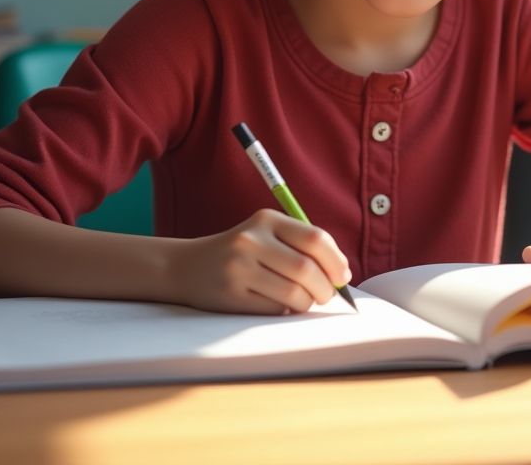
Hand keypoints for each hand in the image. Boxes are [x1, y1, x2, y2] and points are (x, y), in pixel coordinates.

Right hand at [168, 208, 352, 314]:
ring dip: (308, 302)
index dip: (336, 260)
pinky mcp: (231, 295)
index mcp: (266, 219)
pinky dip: (287, 311)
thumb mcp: (266, 234)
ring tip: (305, 301)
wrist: (186, 266)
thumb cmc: (241, 252)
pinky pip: (274, 309)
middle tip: (326, 295)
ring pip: (294, 293)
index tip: (343, 276)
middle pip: (307, 269)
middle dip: (325, 288)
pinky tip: (282, 305)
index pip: (315, 238)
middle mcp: (252, 240)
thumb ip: (301, 245)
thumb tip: (342, 272)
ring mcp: (239, 268)